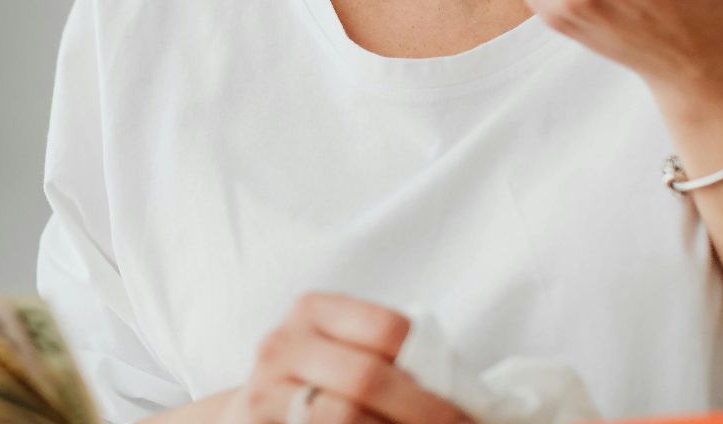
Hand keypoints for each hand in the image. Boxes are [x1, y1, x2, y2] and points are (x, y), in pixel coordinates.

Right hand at [217, 292, 469, 423]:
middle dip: (422, 412)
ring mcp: (266, 389)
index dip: (430, 366)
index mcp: (315, 309)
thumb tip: (463, 393)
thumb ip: (390, 358)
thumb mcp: (345, 351)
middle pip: (366, 377)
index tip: (464, 403)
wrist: (258, 409)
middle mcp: (284, 343)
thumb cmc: (321, 380)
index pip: (386, 328)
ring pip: (342, 417)